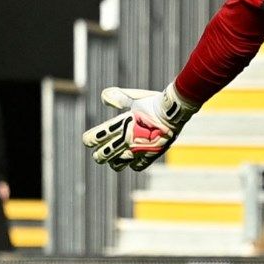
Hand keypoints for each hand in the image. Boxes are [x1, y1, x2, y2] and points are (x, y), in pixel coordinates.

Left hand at [82, 86, 199, 170]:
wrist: (174, 113)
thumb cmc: (153, 103)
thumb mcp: (134, 99)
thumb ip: (118, 98)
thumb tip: (104, 96)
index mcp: (121, 125)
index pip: (97, 137)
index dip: (90, 140)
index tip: (88, 140)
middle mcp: (127, 139)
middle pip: (104, 155)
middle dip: (99, 154)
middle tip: (98, 153)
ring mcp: (138, 150)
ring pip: (117, 164)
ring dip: (114, 161)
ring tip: (114, 157)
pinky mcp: (150, 156)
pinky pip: (136, 166)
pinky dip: (132, 164)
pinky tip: (132, 158)